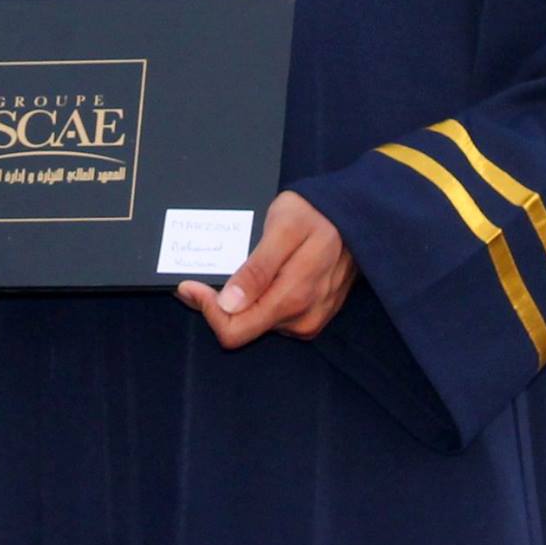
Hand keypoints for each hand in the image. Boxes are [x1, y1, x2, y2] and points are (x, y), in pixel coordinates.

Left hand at [175, 191, 355, 349]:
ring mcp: (308, 320)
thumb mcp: (283, 229)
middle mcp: (301, 320)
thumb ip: (257, 269)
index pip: (234, 330)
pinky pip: (271, 317)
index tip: (189, 285)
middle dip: (215, 306)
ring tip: (225, 275)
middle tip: (196, 280)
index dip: (207, 310)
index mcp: (292, 300)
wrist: (356, 214)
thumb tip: (229, 304)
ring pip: (255, 324)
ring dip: (235, 304)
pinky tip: (248, 281)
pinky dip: (253, 301)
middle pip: (241, 329)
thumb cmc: (316, 214)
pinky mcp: (311, 315)